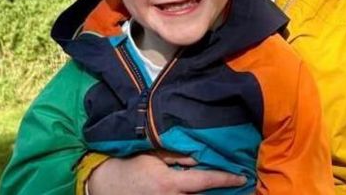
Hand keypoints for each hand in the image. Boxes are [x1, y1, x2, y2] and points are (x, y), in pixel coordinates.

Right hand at [87, 153, 245, 194]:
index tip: (241, 177)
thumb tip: (201, 157)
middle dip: (221, 193)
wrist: (103, 183)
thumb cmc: (130, 164)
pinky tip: (205, 194)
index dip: (225, 179)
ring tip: (229, 191)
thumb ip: (178, 157)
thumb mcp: (153, 155)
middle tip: (240, 185)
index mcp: (168, 182)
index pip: (204, 181)